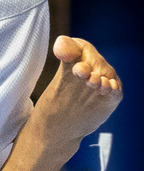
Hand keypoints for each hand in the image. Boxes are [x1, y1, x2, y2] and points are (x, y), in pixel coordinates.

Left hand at [34, 36, 121, 158]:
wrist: (57, 130)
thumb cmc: (55, 102)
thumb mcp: (59, 78)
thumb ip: (65, 57)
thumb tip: (62, 40)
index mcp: (78, 61)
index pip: (82, 48)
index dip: (77, 52)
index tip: (71, 62)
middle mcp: (93, 70)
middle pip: (96, 62)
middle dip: (90, 66)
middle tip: (81, 73)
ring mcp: (103, 84)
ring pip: (106, 76)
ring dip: (100, 78)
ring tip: (92, 81)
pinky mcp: (110, 98)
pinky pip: (115, 91)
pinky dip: (111, 89)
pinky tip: (106, 88)